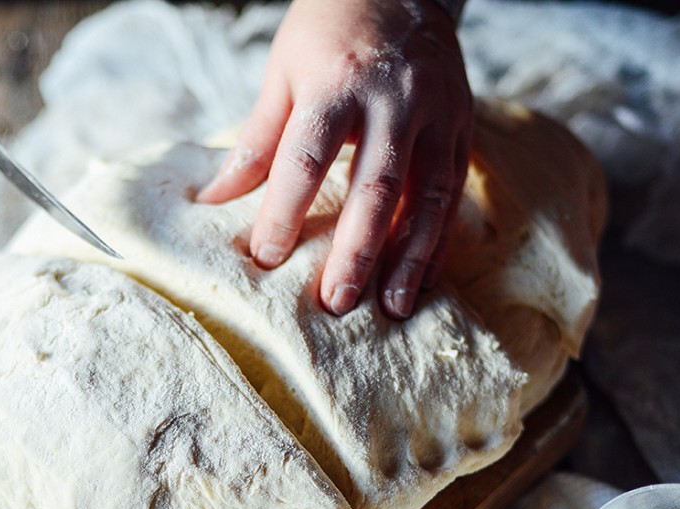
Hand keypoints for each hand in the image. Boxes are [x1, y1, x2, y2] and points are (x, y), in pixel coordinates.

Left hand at [197, 0, 471, 318]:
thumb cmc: (330, 29)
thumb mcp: (283, 71)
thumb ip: (258, 138)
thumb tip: (216, 198)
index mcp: (336, 83)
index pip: (306, 157)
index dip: (284, 211)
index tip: (266, 257)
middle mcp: (393, 99)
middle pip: (374, 186)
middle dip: (355, 251)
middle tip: (335, 303)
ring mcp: (435, 112)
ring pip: (426, 196)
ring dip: (410, 258)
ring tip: (393, 308)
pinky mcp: (463, 124)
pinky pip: (452, 191)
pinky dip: (438, 239)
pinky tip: (424, 278)